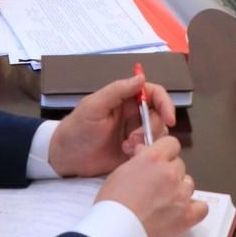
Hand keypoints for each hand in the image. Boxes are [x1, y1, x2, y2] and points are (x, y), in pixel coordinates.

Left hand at [49, 74, 175, 176]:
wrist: (66, 158)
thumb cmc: (76, 129)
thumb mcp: (94, 106)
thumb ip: (117, 91)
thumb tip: (140, 77)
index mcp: (124, 99)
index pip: (153, 94)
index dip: (165, 103)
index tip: (169, 118)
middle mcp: (133, 114)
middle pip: (159, 115)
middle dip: (153, 128)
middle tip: (135, 139)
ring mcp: (134, 133)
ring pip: (158, 133)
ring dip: (148, 141)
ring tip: (128, 149)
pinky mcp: (134, 150)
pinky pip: (151, 149)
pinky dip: (145, 153)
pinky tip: (129, 156)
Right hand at [96, 136, 208, 236]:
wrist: (116, 233)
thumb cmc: (113, 206)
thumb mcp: (120, 172)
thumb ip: (138, 161)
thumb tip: (144, 154)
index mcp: (153, 159)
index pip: (171, 144)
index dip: (165, 151)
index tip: (161, 159)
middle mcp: (170, 173)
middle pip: (179, 165)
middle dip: (169, 173)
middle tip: (156, 185)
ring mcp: (181, 195)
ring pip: (188, 184)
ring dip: (179, 190)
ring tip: (163, 202)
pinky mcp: (187, 216)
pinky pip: (201, 207)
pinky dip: (194, 208)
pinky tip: (182, 211)